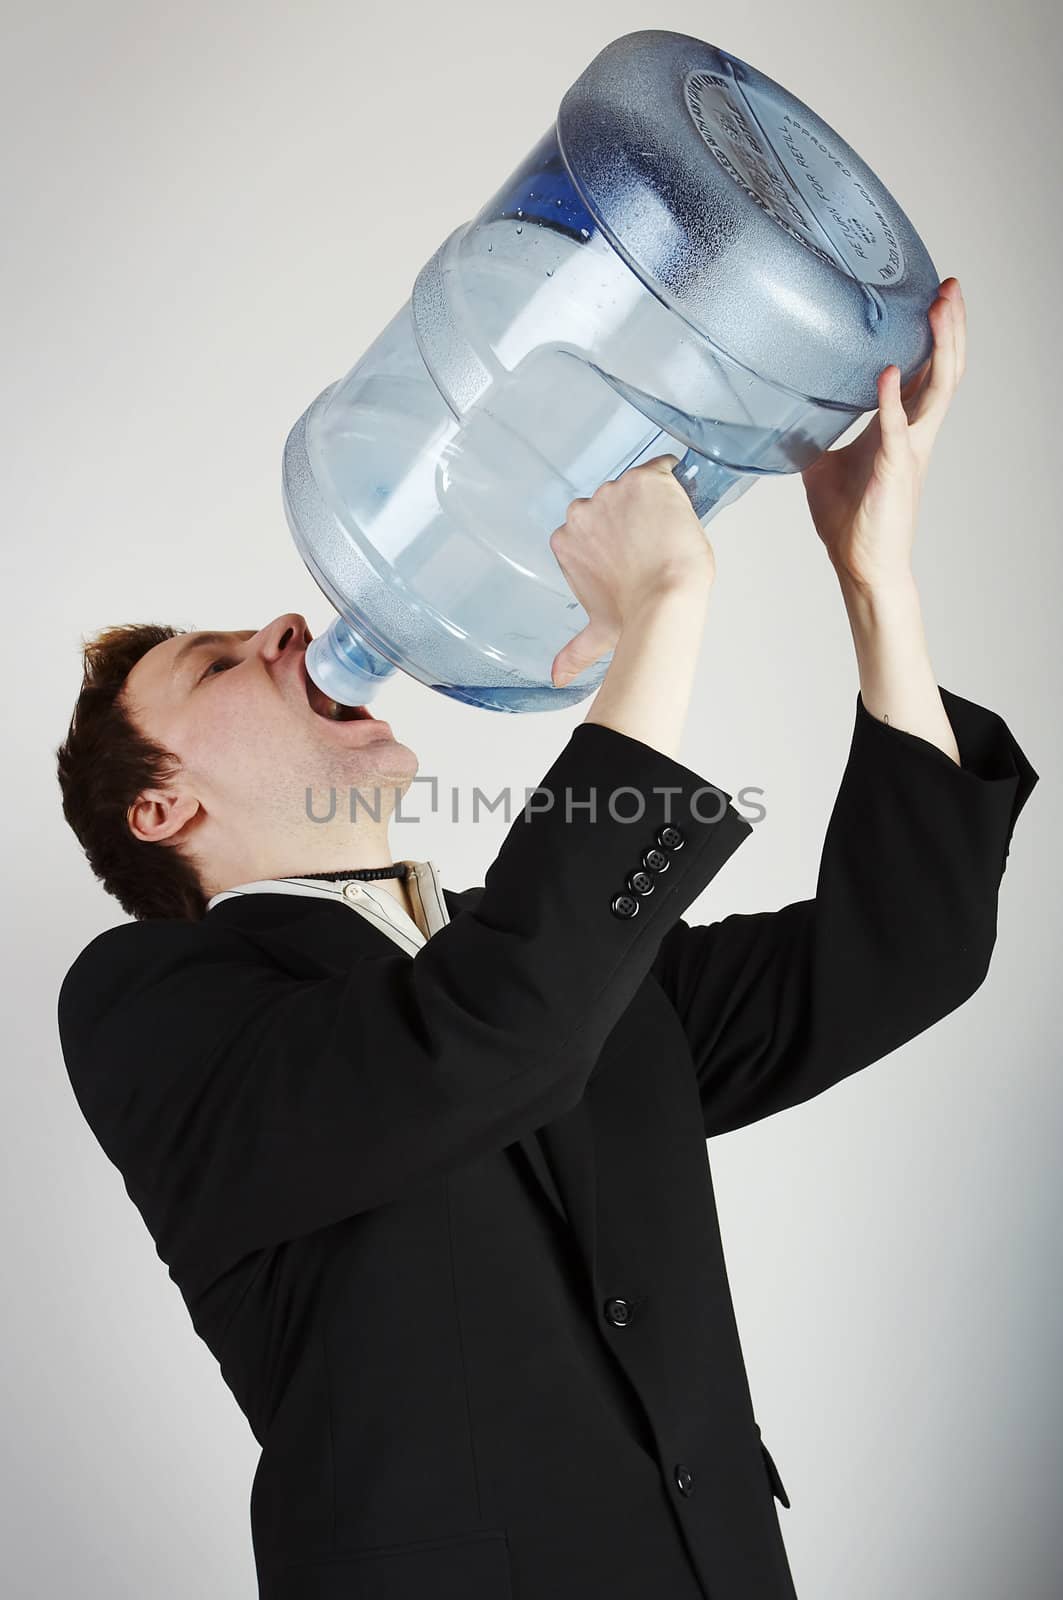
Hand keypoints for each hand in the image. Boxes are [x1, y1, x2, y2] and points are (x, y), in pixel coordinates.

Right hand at [549, 455, 714, 686]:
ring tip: (666, 533)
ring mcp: (613, 492)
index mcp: (565, 540)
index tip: (629, 553)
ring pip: (635, 487)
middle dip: (629, 518)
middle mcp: (582, 511)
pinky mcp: (645, 480)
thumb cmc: (634, 614)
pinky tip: (680, 501)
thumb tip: (556, 679)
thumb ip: (574, 651)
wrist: (666, 598)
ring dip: (651, 503)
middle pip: (610, 503)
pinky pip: (662, 466)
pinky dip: (672, 479)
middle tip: (650, 546)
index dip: (615, 537)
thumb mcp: (598, 633)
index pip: (591, 525)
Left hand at [800, 278, 966, 588]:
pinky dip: (891, 401)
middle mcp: (914, 431)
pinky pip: (897, 430)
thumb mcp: (822, 465)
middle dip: (950, 325)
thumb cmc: (850, 520)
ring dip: (939, 347)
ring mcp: (909, 449)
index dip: (933, 333)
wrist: (859, 565)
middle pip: (944, 367)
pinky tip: (886, 374)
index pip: (925, 369)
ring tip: (938, 309)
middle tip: (950, 285)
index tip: (933, 295)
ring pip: (937, 388)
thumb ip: (812, 434)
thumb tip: (782, 414)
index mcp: (900, 426)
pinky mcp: (894, 470)